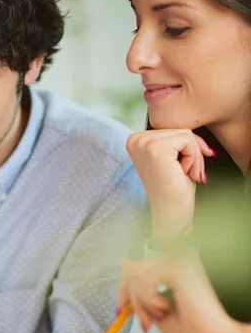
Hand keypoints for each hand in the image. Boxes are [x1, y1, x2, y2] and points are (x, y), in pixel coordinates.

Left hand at [118, 251, 249, 332]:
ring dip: (141, 301)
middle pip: (133, 268)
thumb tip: (125, 263)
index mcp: (175, 265)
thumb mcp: (154, 306)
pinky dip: (147, 298)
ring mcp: (179, 258)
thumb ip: (141, 286)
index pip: (137, 266)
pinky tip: (165, 308)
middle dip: (132, 298)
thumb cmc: (189, 330)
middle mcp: (179, 257)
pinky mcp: (178, 266)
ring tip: (160, 315)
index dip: (125, 289)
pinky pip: (144, 278)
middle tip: (146, 322)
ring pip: (137, 273)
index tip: (122, 311)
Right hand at [126, 129, 214, 248]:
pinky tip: (184, 173)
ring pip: (186, 134)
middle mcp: (135, 139)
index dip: (187, 147)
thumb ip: (177, 137)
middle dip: (193, 151)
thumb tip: (198, 119)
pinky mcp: (156, 149)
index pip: (172, 128)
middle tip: (188, 174)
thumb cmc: (175, 187)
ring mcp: (144, 143)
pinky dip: (194, 158)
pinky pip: (188, 140)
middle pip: (179, 129)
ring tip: (186, 174)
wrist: (171, 213)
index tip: (184, 168)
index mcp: (135, 140)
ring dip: (194, 156)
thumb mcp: (175, 155)